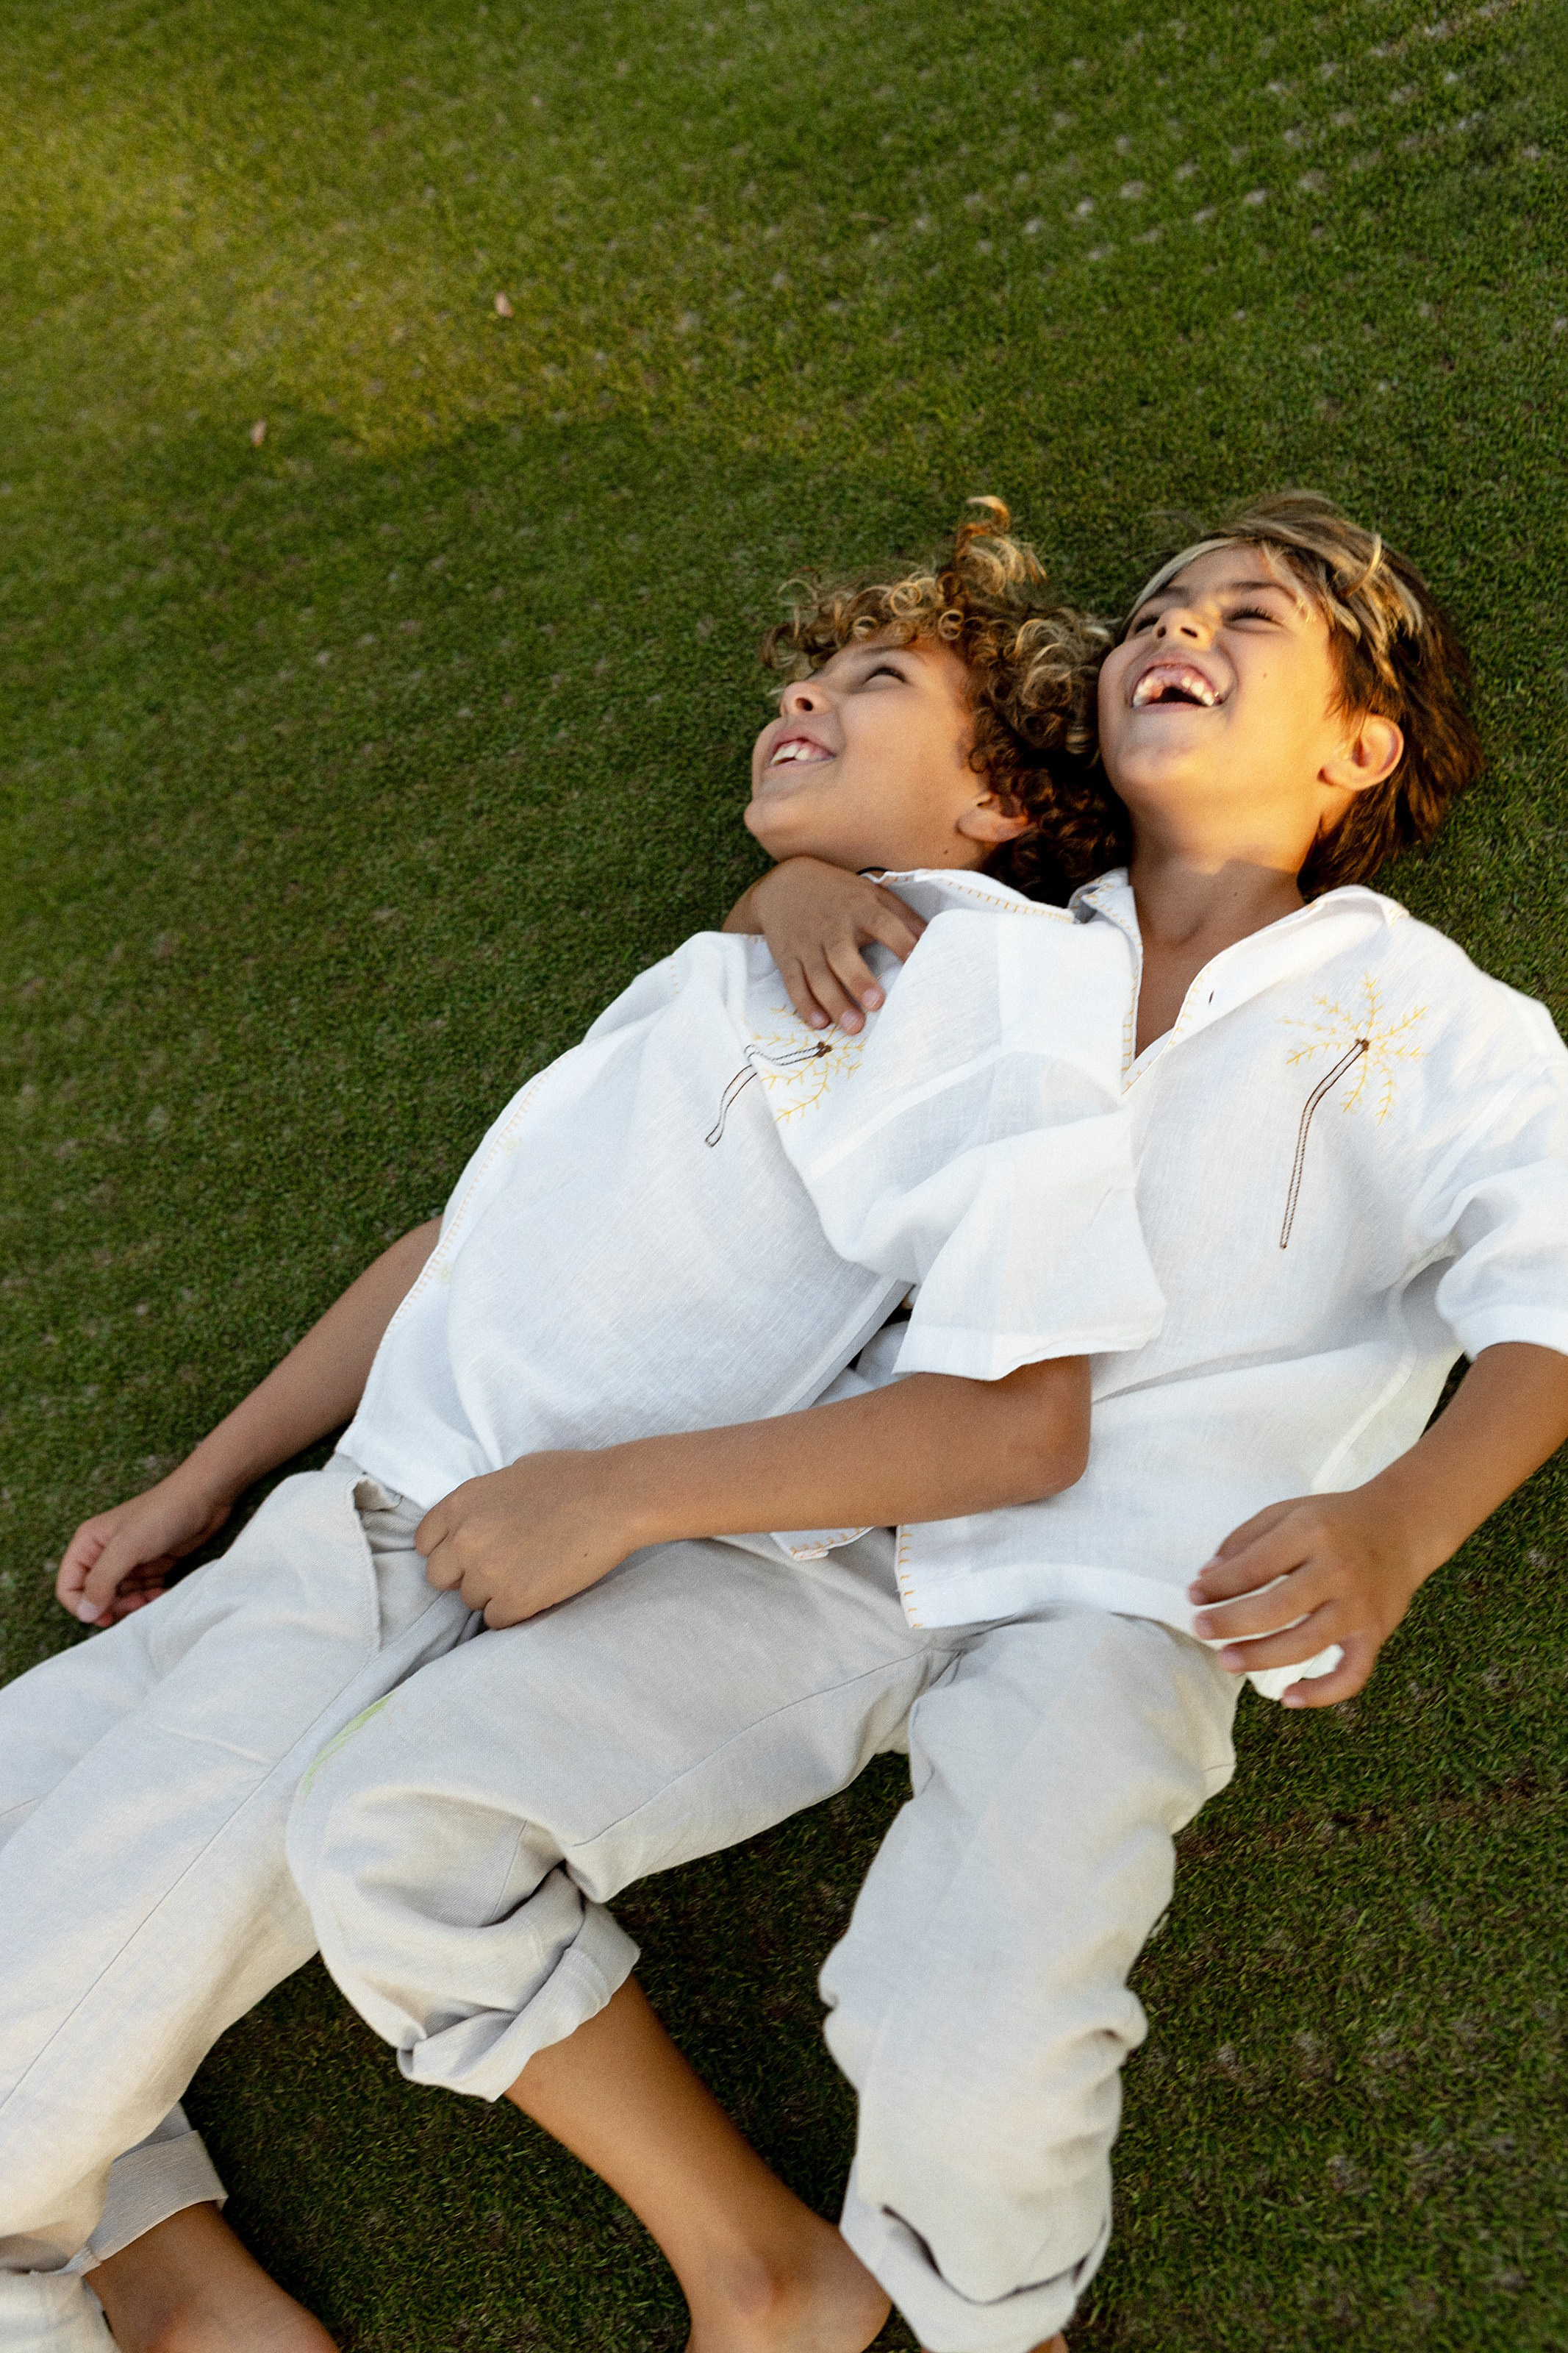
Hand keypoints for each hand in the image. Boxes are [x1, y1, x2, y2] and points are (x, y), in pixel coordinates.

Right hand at [58, 1472, 236, 1627]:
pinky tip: (164, 1592)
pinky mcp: (151, 1565)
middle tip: (137, 1604)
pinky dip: (151, 1597)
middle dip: (114, 1606)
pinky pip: (142, 1592)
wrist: (205, 1498)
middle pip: (96, 1596)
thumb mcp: (127, 1548)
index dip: (81, 1606)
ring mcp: (128, 1560)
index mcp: (88, 1543)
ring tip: (153, 1596)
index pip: (68, 1586)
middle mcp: (104, 1553)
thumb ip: (102, 1581)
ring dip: (135, 1604)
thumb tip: (86, 1614)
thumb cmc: (162, 1514)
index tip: (105, 1617)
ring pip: (120, 1597)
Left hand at [417, 1451, 645, 1627]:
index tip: (471, 1553)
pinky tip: (540, 1591)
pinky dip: (516, 1612)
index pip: (426, 1544)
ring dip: (495, 1594)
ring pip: (471, 1601)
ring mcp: (487, 1571)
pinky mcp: (515, 1599)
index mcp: (460, 1503)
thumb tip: (482, 1515)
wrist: (614, 1498)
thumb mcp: (514, 1473)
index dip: (449, 1550)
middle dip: (466, 1575)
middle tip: (501, 1568)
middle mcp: (464, 1538)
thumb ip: (485, 1499)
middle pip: (440, 1578)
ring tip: (531, 1574)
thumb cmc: (573, 1478)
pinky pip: (497, 1620)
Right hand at [741, 858, 925, 1033]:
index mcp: (858, 907)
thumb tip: (936, 937)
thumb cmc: (838, 893)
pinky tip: (820, 1024)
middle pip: (842, 955)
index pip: (882, 923)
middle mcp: (831, 927)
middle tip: (877, 1004)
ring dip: (834, 1002)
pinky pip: (794, 984)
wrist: (782, 884)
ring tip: (854, 1027)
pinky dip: (805, 1005)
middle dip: (858, 980)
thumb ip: (903, 916)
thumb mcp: (871, 893)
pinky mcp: (787, 958)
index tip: (917, 960)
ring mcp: (807, 944)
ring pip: (818, 976)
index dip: (900, 941)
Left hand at [1188, 1490, 1428, 1707]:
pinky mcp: (1376, 1633)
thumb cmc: (1334, 1521)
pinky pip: (1353, 1674)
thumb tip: (1205, 1579)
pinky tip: (1289, 1698)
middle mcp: (1339, 1570)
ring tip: (1227, 1661)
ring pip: (1306, 1644)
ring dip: (1261, 1658)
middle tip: (1200, 1630)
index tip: (1193, 1596)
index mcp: (1312, 1532)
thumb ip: (1244, 1540)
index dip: (1220, 1585)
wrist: (1404, 1526)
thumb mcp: (1287, 1512)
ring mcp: (1360, 1606)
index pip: (1256, 1565)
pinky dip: (1323, 1692)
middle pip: (1277, 1608)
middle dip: (1231, 1622)